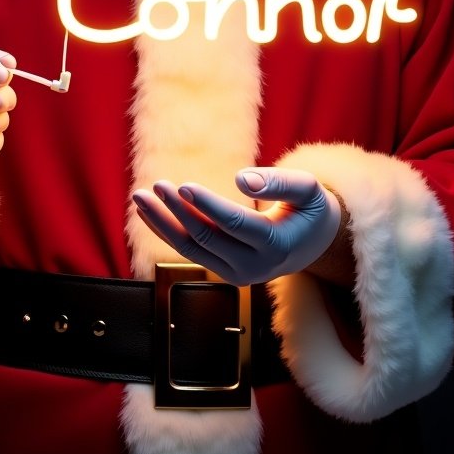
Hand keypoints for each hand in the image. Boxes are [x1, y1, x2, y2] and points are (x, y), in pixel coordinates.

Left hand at [132, 167, 341, 285]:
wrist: (313, 244)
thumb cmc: (309, 208)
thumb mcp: (307, 189)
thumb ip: (279, 182)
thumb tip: (240, 179)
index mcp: (276, 245)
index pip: (234, 224)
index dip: (208, 205)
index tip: (183, 186)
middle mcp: (254, 267)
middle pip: (207, 238)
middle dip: (178, 211)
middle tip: (156, 185)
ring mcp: (237, 274)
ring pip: (191, 249)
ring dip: (163, 223)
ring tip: (139, 197)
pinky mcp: (223, 272)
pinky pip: (190, 252)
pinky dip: (167, 230)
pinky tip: (149, 211)